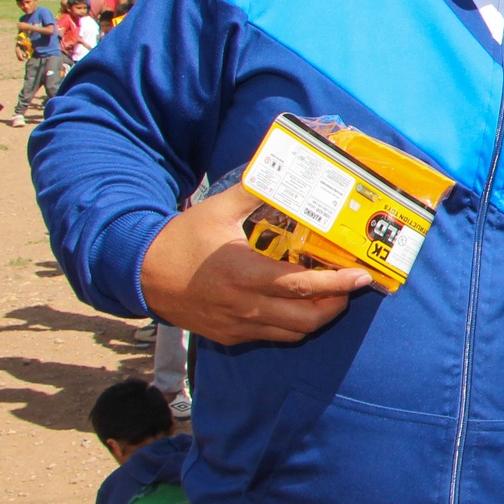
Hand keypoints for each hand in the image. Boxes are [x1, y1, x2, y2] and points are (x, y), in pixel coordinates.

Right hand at [140, 184, 370, 345]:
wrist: (142, 275)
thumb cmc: (181, 241)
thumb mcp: (216, 210)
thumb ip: (253, 190)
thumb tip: (279, 167)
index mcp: (244, 273)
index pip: (302, 287)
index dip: (338, 285)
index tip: (362, 277)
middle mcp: (245, 305)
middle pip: (306, 318)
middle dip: (336, 304)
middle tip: (350, 286)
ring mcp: (238, 325)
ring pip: (293, 333)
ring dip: (317, 317)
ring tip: (329, 295)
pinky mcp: (231, 337)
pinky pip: (273, 336)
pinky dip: (293, 324)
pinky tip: (297, 304)